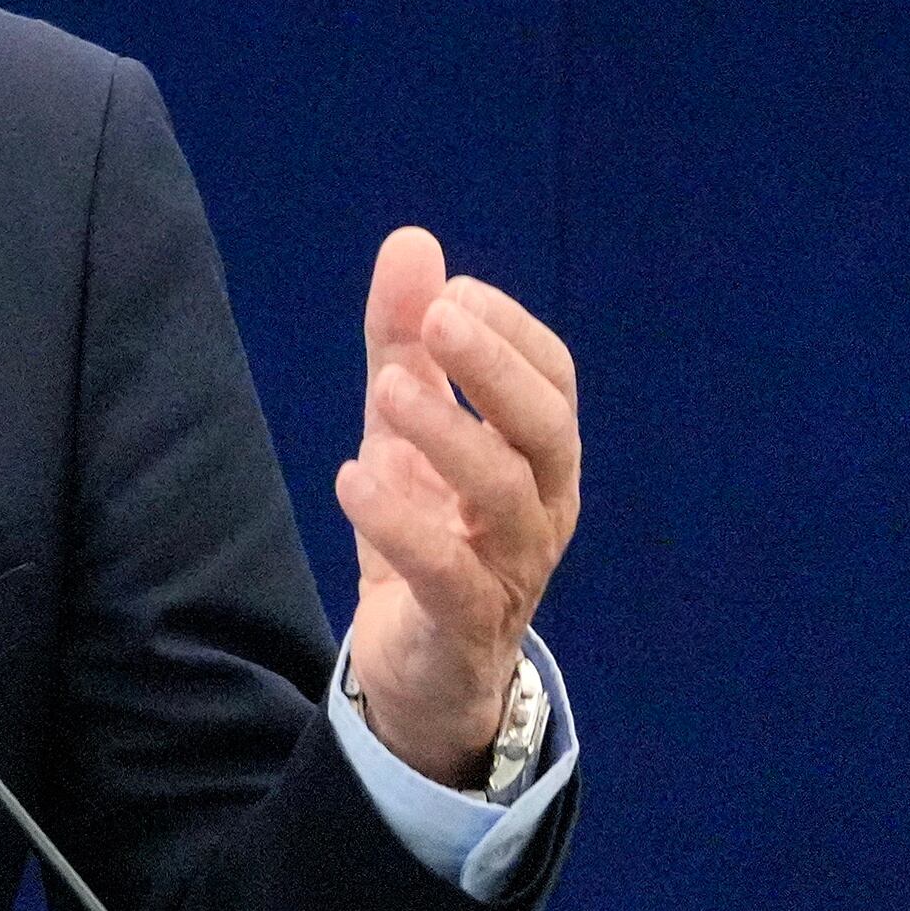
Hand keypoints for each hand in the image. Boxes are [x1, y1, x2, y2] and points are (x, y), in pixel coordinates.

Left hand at [333, 227, 580, 787]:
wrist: (417, 669)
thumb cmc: (427, 534)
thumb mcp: (405, 431)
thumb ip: (406, 346)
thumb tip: (411, 241)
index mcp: (540, 457)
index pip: (554, 381)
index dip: (511, 332)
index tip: (451, 292)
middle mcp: (542, 509)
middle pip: (549, 431)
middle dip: (496, 370)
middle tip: (438, 318)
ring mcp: (510, 570)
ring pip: (505, 497)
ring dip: (447, 435)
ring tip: (389, 391)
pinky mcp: (463, 625)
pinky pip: (449, 574)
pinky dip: (403, 524)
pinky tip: (355, 479)